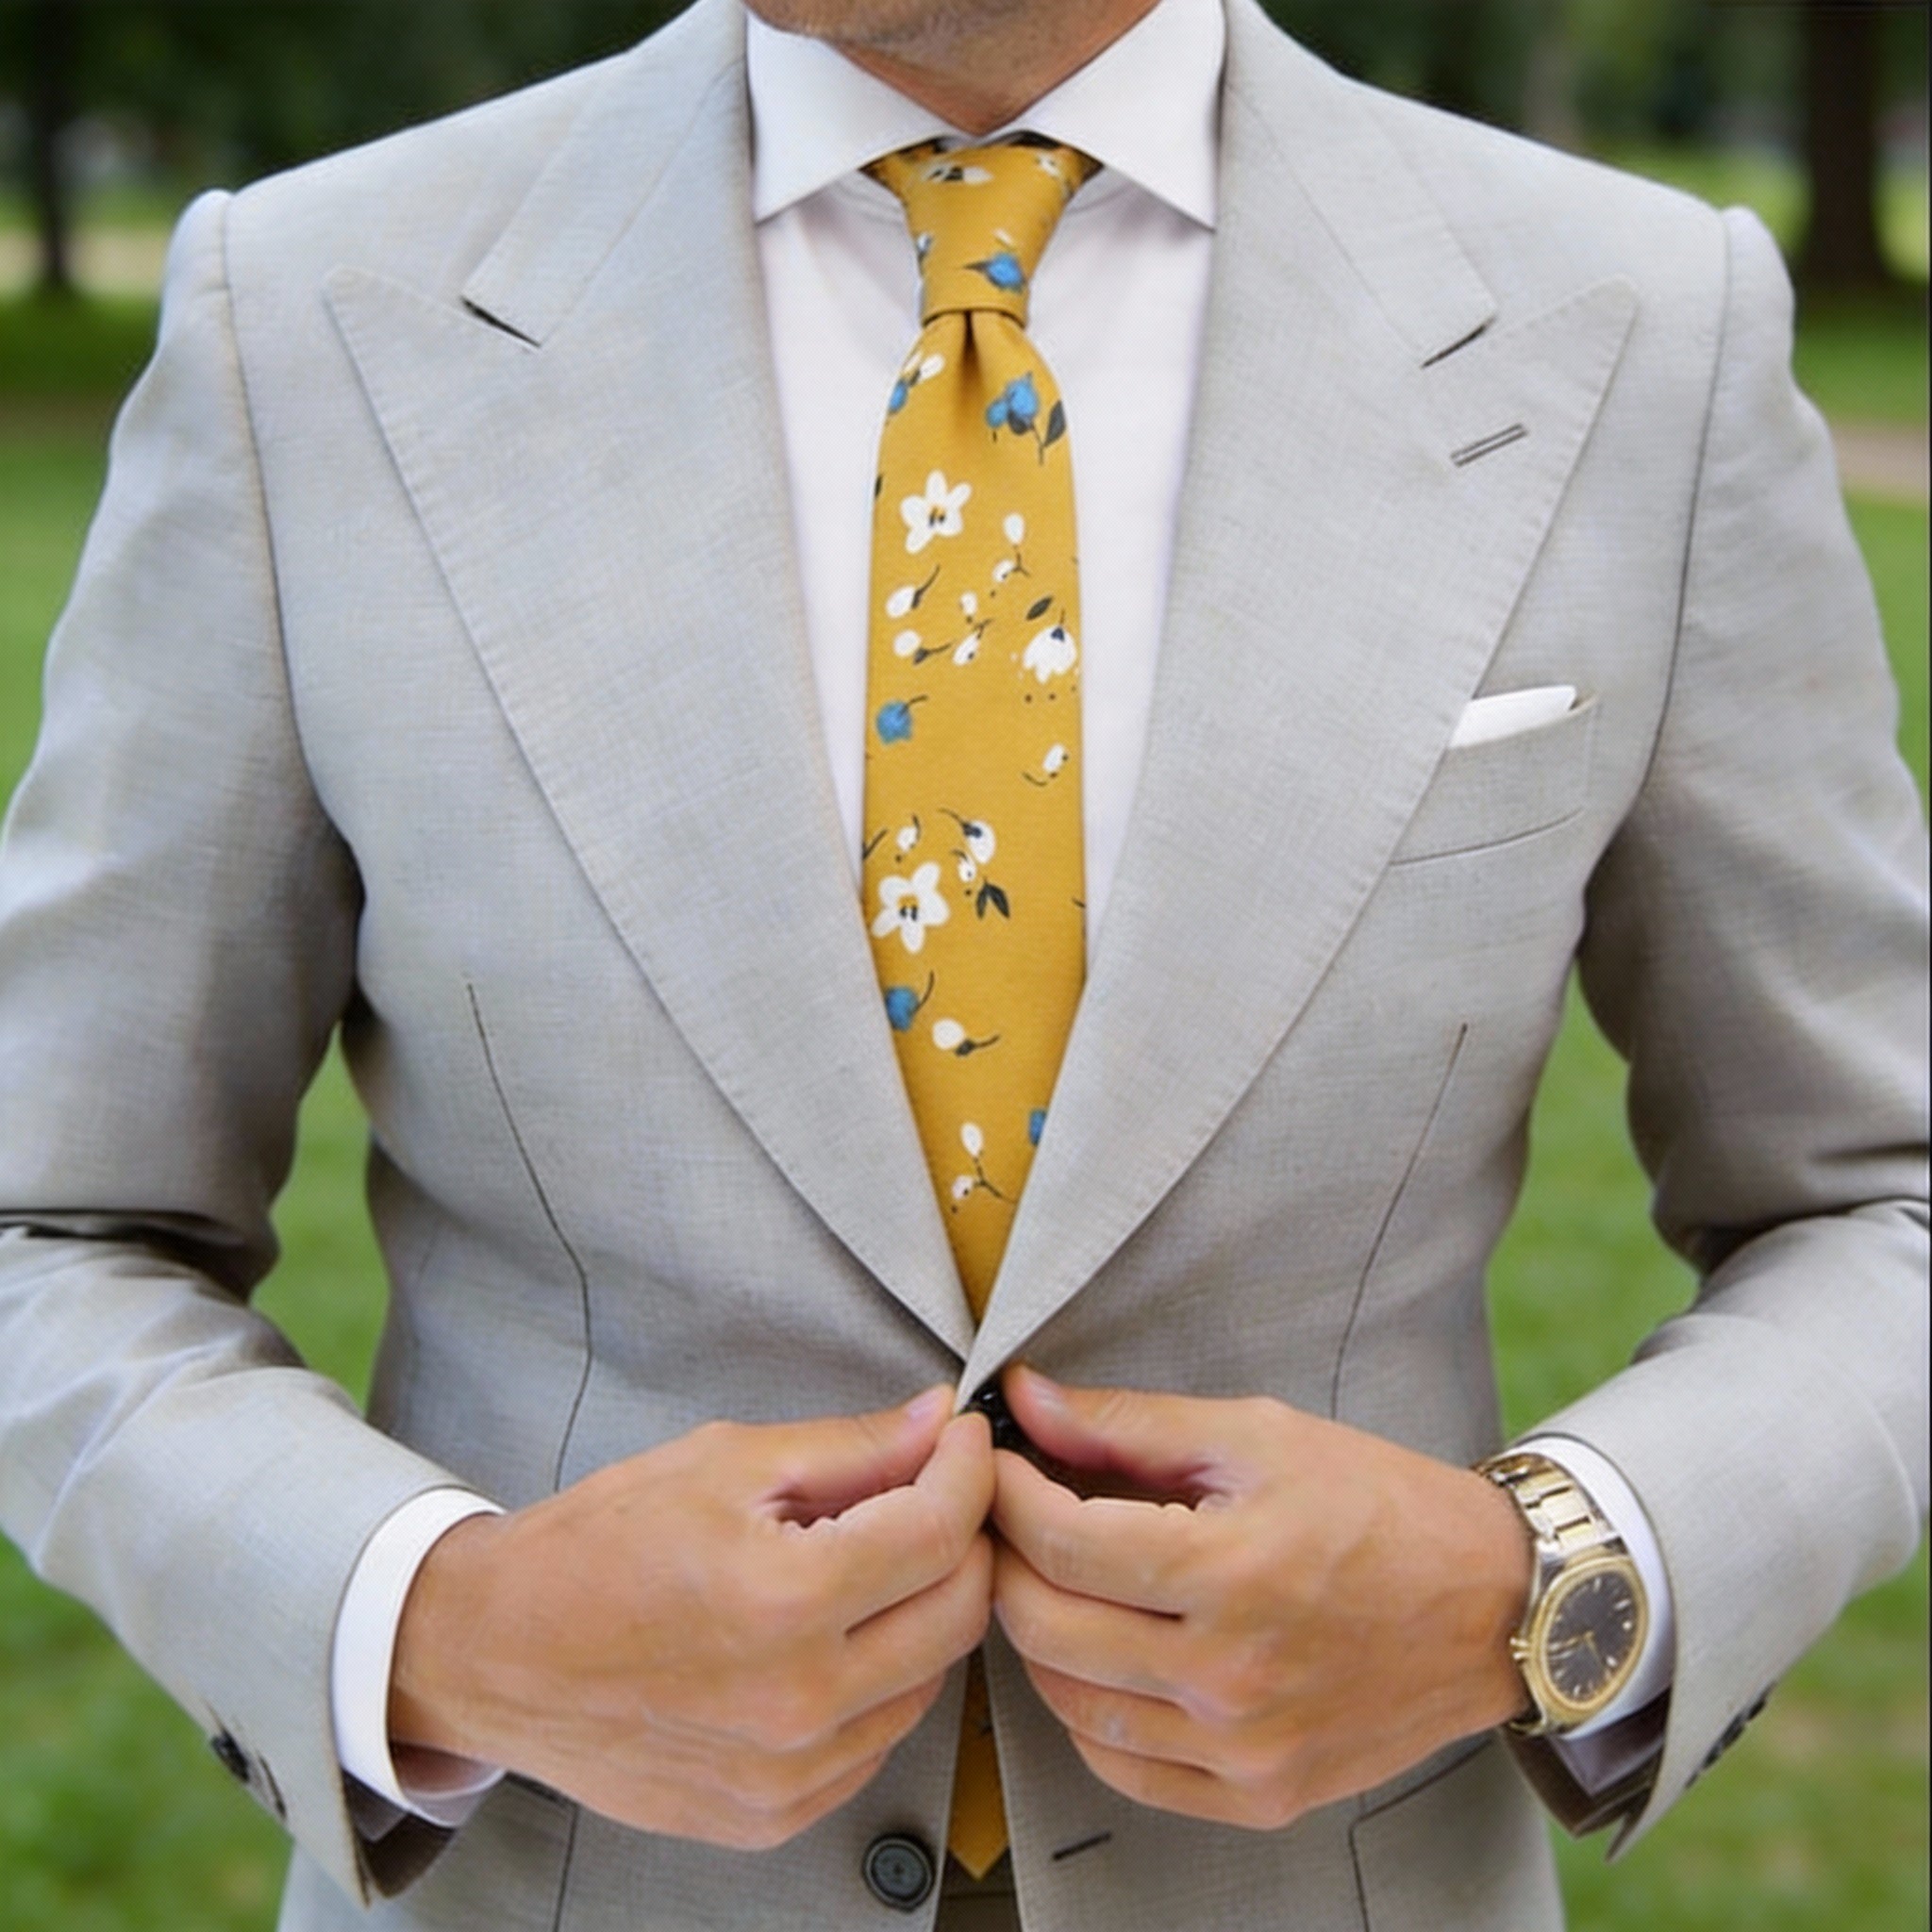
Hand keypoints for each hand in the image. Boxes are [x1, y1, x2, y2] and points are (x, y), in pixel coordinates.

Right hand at [390, 1389, 994, 1848]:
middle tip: (934, 1493)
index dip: (969, 1471)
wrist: (497, 1654)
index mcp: (784, 1599)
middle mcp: (798, 1701)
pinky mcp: (773, 1815)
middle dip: (965, 1538)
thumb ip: (850, 1448)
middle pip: (959, 1613)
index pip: (940, 1531)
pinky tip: (835, 1636)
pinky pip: (877, 1741)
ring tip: (873, 1563)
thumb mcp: (723, 1462)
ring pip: (930, 1681)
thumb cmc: (597, 1547)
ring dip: (925, 1611)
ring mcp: (788, 1773)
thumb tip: (938, 1423)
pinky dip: (881, 1682)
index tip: (963, 1441)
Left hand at [990, 1367, 1530, 1830]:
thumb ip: (1129, 1423)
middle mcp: (1234, 1675)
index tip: (996, 1462)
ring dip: (1037, 1637)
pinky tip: (1096, 1658)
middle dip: (1006, 1560)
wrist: (1492, 1604)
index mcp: (1233, 1571)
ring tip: (1049, 1580)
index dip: (1007, 1493)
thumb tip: (1026, 1399)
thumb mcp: (1256, 1435)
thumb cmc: (1378, 1504)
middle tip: (1007, 1517)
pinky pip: (1125, 1771)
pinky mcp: (1261, 1795)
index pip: (1062, 1542)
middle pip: (1048, 1627)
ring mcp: (1246, 1748)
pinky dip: (1087, 1714)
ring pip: (1071, 1705)